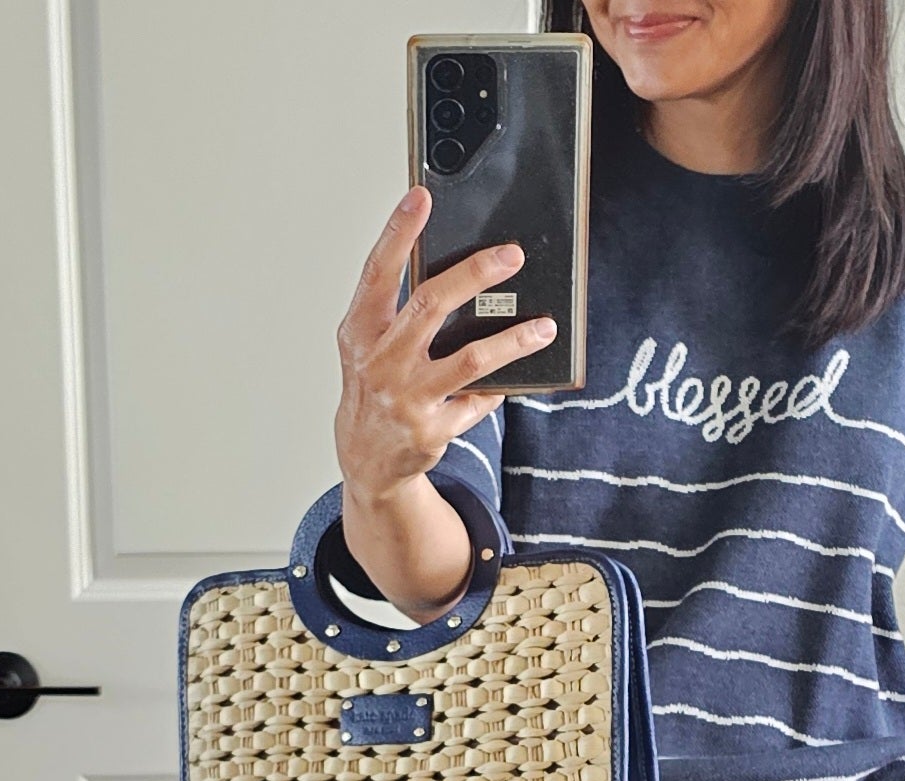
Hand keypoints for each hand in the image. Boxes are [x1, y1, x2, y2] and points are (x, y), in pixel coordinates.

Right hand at [333, 185, 556, 499]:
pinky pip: (479, 401)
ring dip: (513, 341)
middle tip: (512, 255)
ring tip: (545, 327)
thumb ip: (397, 310)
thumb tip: (454, 271)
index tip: (420, 197)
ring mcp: (407, 399)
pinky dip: (500, 388)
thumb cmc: (373, 387)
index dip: (398, 232)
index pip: (378, 272)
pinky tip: (517, 376)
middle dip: (475, 275)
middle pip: (431, 306)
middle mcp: (380, 362)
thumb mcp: (369, 345)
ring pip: (470, 360)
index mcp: (360, 331)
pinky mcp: (433, 430)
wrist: (366, 459)